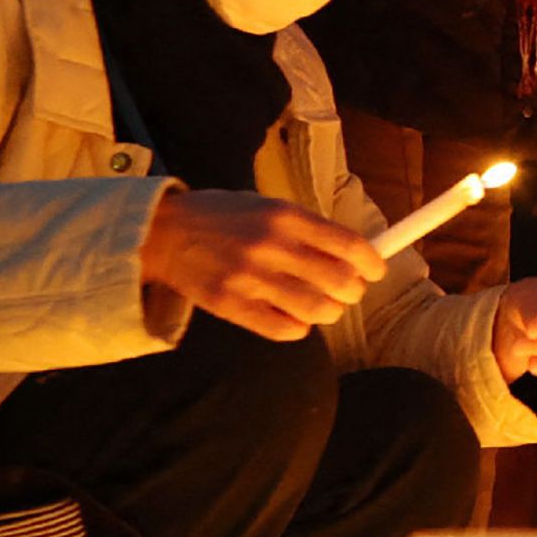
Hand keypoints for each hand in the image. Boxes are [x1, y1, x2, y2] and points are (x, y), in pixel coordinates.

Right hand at [139, 188, 381, 341]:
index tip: (375, 271)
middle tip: (346, 291)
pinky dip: (299, 328)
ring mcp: (251, 278)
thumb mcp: (266, 206)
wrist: (160, 233)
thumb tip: (355, 253)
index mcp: (285, 216)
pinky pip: (287, 330)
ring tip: (321, 305)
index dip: (372, 264)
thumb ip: (307, 228)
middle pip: (342, 283)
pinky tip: (292, 317)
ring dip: (329, 312)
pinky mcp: (231, 306)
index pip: (350, 246)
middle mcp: (272, 246)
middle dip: (353, 291)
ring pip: (320, 310)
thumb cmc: (220, 217)